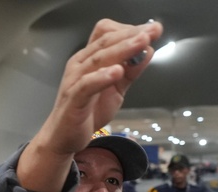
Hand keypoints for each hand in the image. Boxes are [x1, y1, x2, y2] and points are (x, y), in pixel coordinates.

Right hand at [33, 20, 161, 159]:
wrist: (65, 136)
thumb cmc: (88, 110)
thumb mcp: (117, 89)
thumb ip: (131, 71)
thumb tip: (148, 51)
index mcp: (90, 58)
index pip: (107, 34)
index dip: (129, 30)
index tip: (152, 29)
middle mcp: (81, 64)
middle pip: (106, 42)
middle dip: (131, 35)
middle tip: (152, 31)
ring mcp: (75, 79)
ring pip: (99, 59)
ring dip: (122, 50)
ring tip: (142, 44)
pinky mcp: (74, 98)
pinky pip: (87, 84)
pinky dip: (102, 77)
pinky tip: (118, 72)